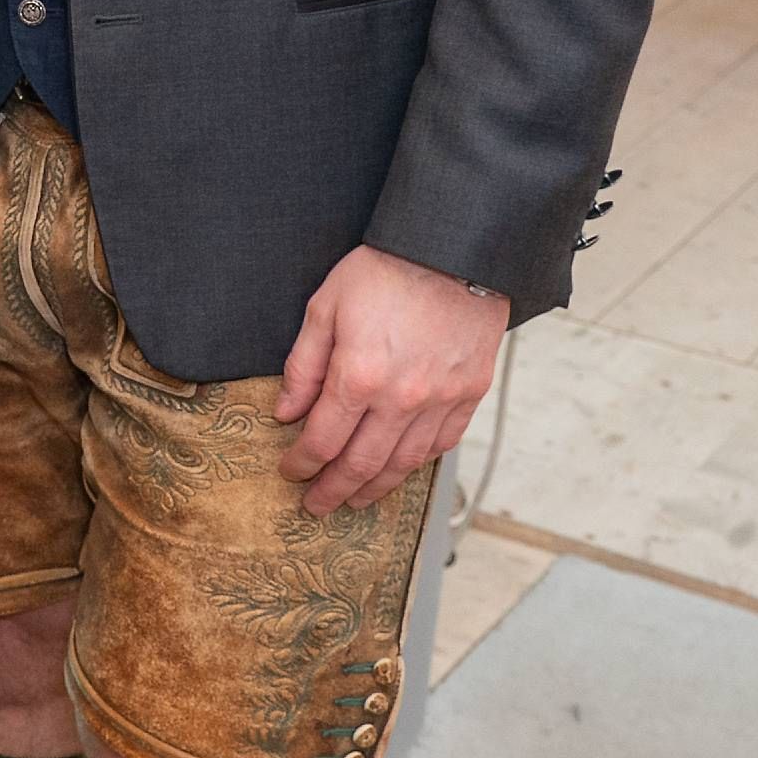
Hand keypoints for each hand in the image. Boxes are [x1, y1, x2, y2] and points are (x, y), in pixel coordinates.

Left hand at [274, 246, 508, 515]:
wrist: (454, 251)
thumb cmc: (385, 271)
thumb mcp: (324, 308)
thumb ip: (303, 366)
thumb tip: (287, 412)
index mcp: (358, 376)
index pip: (322, 440)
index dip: (301, 463)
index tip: (289, 471)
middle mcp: (401, 398)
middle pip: (361, 464)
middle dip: (333, 490)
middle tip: (316, 505)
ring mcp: (440, 400)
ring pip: (403, 463)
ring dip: (374, 487)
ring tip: (354, 499)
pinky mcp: (470, 394)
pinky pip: (441, 444)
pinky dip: (417, 463)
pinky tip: (399, 469)